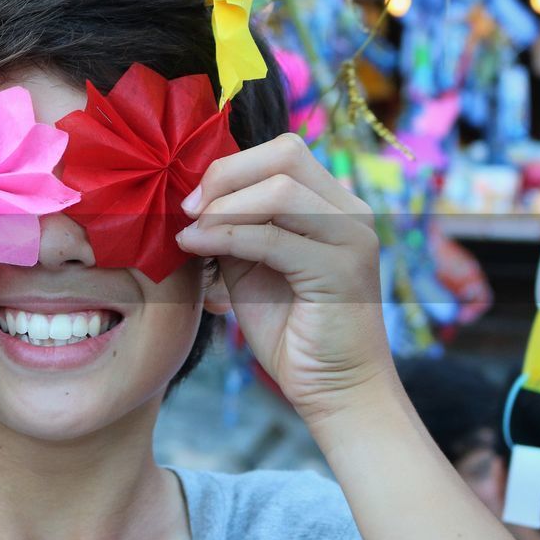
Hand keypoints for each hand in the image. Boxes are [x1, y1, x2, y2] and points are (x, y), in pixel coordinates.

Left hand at [176, 133, 392, 423]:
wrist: (333, 388)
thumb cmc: (289, 329)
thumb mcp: (252, 264)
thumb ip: (234, 225)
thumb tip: (191, 195)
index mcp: (334, 203)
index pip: (283, 151)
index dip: (230, 165)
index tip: (191, 199)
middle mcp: (351, 211)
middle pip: (285, 154)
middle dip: (225, 176)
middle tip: (187, 209)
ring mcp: (352, 238)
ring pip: (279, 190)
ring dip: (222, 208)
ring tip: (190, 234)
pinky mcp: (342, 271)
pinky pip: (273, 238)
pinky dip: (225, 237)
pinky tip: (195, 247)